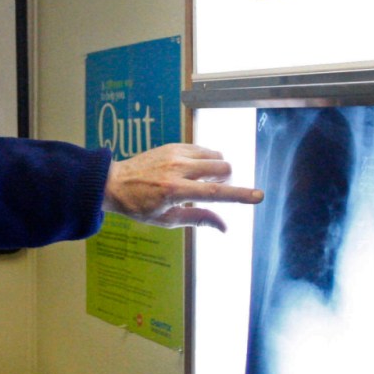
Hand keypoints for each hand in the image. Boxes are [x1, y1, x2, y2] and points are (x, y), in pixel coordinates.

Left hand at [102, 143, 263, 231]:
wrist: (114, 182)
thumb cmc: (139, 207)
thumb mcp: (167, 220)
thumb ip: (198, 219)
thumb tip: (224, 227)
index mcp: (175, 191)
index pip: (215, 193)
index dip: (240, 196)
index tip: (258, 196)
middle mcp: (177, 169)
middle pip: (223, 167)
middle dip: (226, 180)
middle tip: (211, 190)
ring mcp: (175, 154)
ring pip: (216, 155)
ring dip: (216, 169)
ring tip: (199, 180)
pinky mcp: (173, 145)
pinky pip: (203, 149)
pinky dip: (205, 160)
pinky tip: (191, 170)